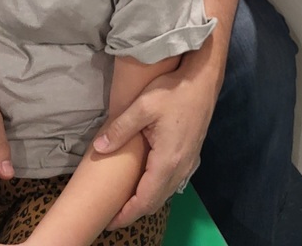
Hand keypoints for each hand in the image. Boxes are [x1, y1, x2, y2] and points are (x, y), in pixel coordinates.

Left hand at [92, 61, 214, 228]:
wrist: (203, 78)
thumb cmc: (173, 90)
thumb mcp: (143, 106)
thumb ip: (120, 129)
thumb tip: (98, 147)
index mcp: (167, 161)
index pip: (145, 200)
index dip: (127, 214)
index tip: (109, 222)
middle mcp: (181, 168)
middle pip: (156, 201)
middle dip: (135, 211)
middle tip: (114, 213)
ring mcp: (189, 162)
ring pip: (167, 192)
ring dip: (148, 200)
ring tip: (127, 198)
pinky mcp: (193, 154)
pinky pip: (174, 182)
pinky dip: (159, 189)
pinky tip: (148, 180)